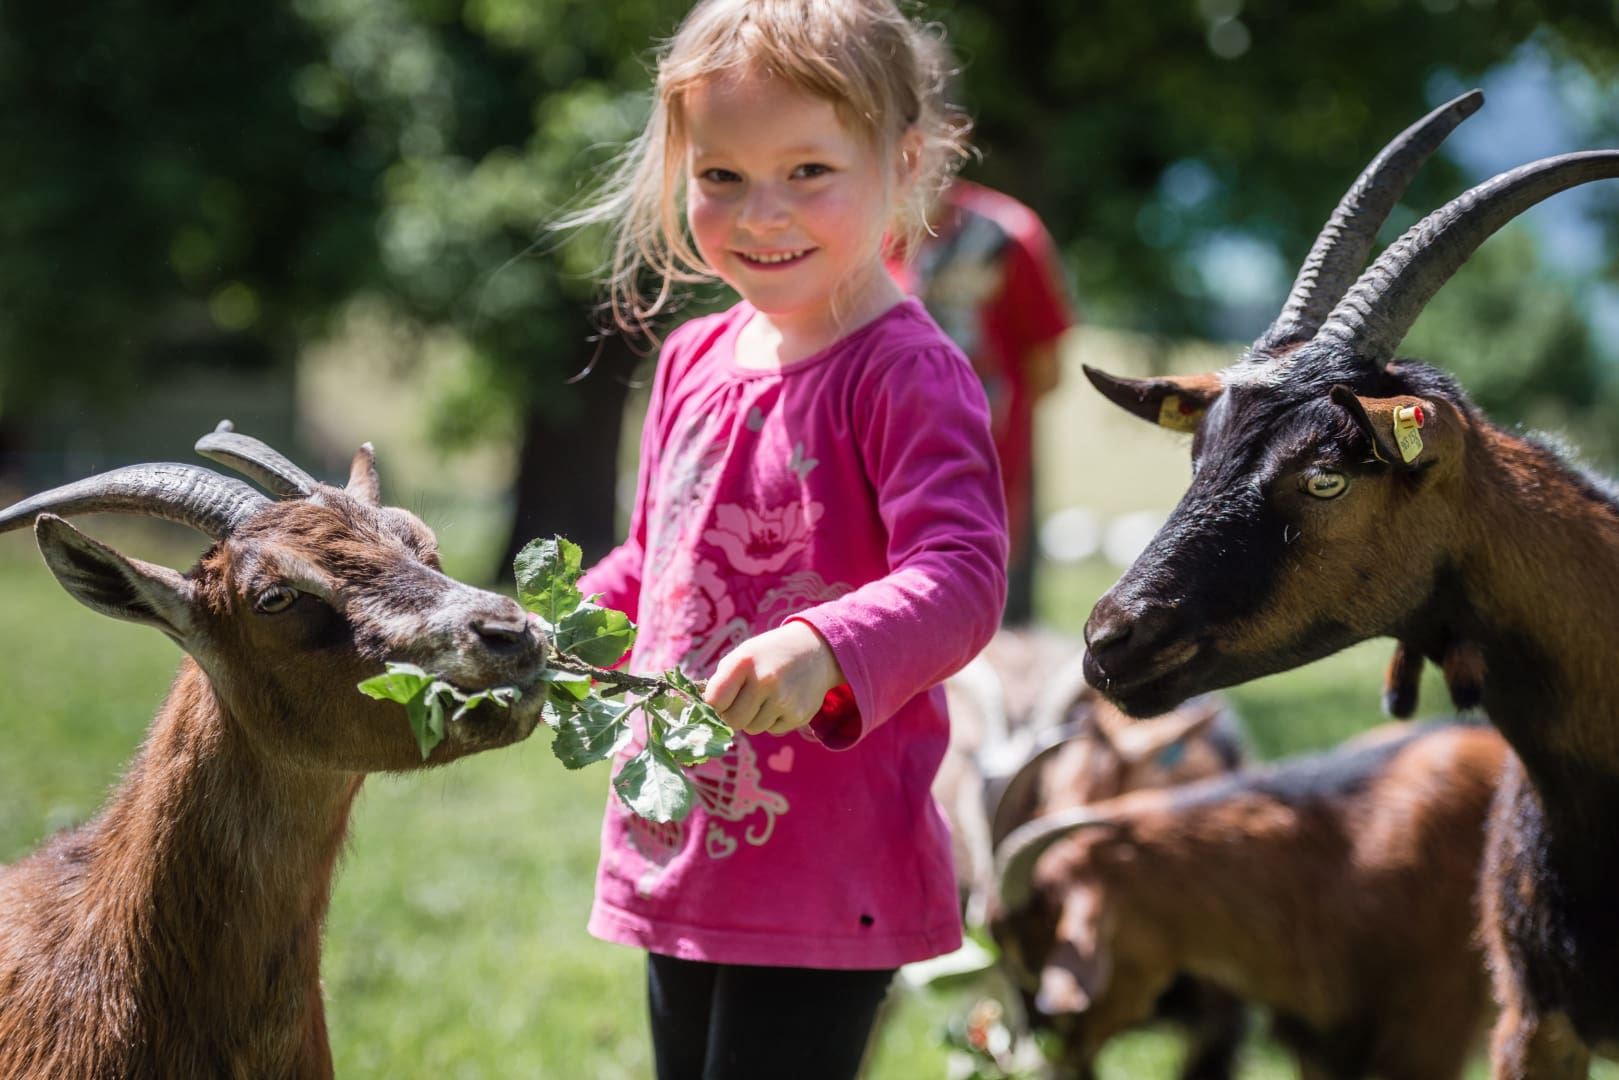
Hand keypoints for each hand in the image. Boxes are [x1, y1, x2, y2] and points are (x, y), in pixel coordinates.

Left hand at [703, 620, 846, 736]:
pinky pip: (772, 730)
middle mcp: (765, 680)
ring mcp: (784, 699)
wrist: (816, 650)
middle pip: (733, 721)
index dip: (714, 705)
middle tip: (742, 701)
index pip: (714, 701)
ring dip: (753, 718)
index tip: (719, 700)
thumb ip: (721, 682)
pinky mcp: (799, 715)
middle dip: (732, 715)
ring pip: (752, 728)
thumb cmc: (768, 655)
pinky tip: (782, 700)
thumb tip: (702, 714)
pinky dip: (772, 719)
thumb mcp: (743, 655)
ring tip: (766, 696)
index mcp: (744, 662)